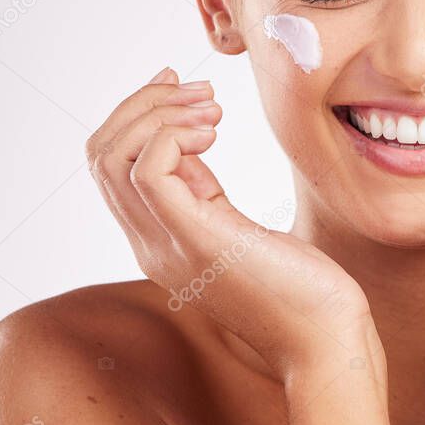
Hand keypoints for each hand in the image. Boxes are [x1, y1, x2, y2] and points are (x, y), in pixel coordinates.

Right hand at [84, 66, 378, 377]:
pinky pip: (149, 172)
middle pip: (101, 154)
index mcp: (157, 239)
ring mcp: (167, 246)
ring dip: (159, 112)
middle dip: (143, 103)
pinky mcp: (198, 241)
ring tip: (212, 107)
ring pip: (112, 157)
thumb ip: (202, 191)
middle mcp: (149, 244)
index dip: (135, 114)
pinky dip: (174, 135)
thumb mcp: (236, 225)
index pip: (109, 165)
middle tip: (200, 91)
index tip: (180, 86)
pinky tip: (215, 131)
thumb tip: (189, 139)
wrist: (324, 338)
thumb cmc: (296, 283)